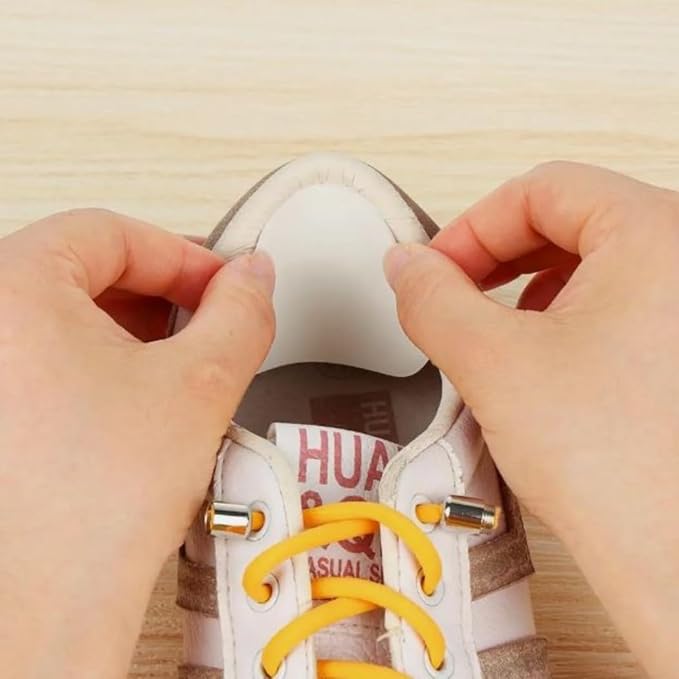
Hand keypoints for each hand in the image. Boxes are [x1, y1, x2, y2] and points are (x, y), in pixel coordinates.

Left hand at [0, 210, 274, 677]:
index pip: (110, 232)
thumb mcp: (201, 384)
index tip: (223, 284)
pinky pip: (46, 356)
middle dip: (161, 296)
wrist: (46, 606)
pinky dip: (99, 362)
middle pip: (85, 268)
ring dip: (133, 330)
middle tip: (206, 326)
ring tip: (176, 372)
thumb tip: (253, 279)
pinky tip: (134, 401)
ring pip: (67, 314)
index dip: (182, 256)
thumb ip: (242, 313)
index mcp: (12, 290)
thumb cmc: (93, 509)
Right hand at [384, 162, 678, 678]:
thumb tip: (405, 267)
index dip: (473, 226)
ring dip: (528, 294)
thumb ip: (432, 299)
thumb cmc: (623, 471)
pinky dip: (564, 323)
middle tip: (456, 297)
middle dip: (496, 261)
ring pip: (591, 266)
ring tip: (500, 341)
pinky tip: (543, 368)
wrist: (676, 563)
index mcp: (657, 235)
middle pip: (569, 221)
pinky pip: (617, 308)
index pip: (544, 188)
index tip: (436, 269)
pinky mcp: (678, 352)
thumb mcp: (492, 363)